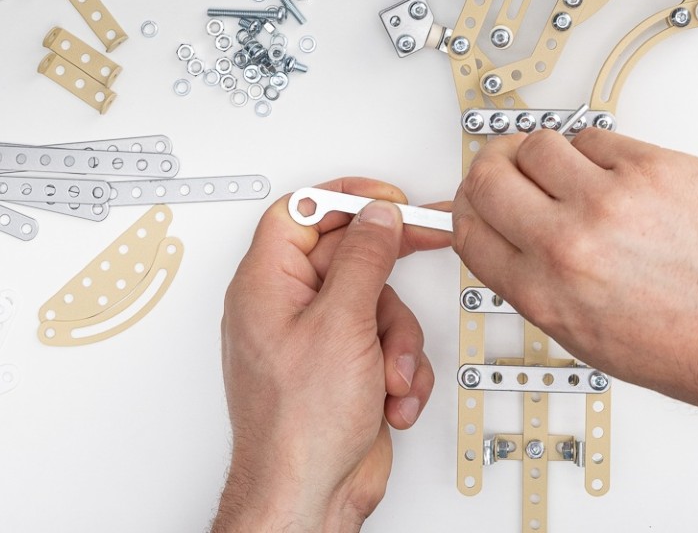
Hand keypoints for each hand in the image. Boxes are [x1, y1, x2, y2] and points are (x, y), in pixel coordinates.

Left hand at [212, 178, 449, 532]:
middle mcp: (288, 307)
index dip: (347, 198)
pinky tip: (389, 397)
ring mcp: (317, 340)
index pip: (303, 212)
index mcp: (267, 285)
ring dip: (398, 341)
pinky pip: (385, 344)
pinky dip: (398, 370)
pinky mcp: (344, 369)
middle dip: (389, 276)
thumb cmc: (299, 426)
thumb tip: (375, 217)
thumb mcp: (341, 325)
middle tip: (429, 238)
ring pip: (378, 304)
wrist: (308, 498)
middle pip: (351, 256)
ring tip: (390, 373)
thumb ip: (363, 260)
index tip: (388, 200)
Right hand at [451, 130, 697, 517]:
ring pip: (538, 143)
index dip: (464, 210)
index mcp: (547, 294)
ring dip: (540, 153)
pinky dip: (594, 148)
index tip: (475, 202)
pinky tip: (610, 170)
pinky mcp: (658, 166)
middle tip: (505, 171)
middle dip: (491, 170)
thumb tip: (512, 246)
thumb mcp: (590, 339)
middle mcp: (572, 242)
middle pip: (489, 174)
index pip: (468, 228)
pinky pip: (598, 136)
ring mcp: (615, 198)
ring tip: (563, 170)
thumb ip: (541, 286)